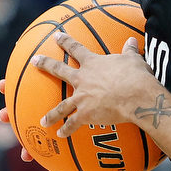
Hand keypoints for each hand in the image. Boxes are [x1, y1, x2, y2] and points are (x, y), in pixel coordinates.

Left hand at [31, 31, 161, 136]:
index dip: (65, 41)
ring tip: (43, 120)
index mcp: (93, 64)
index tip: (56, 36)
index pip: (76, 48)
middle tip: (34, 60)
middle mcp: (83, 79)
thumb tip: (131, 40)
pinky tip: (60, 134)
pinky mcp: (85, 114)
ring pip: (62, 106)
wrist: (136, 96)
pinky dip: (66, 129)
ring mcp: (82, 98)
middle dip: (45, 64)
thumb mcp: (133, 60)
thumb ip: (129, 50)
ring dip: (52, 114)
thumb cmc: (136, 76)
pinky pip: (73, 124)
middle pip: (60, 70)